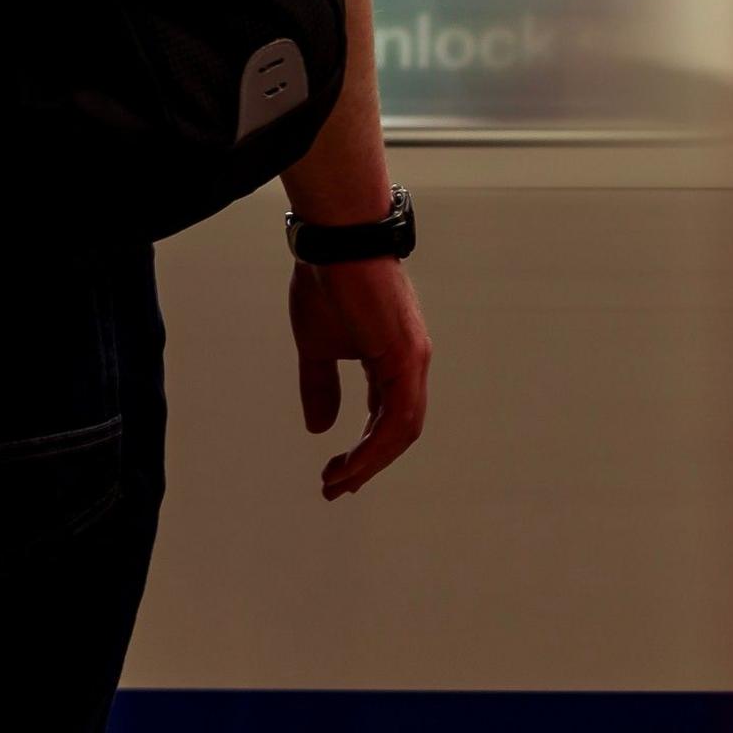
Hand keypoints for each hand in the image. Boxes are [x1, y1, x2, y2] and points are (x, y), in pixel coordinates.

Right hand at [289, 257, 431, 499]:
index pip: (387, 418)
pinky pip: (399, 415)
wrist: (336, 244)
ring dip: (370, 462)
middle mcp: (412, 364)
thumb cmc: (329, 284)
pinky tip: (352, 462)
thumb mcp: (319, 348)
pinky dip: (375, 445)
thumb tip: (319, 427)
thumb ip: (321, 387)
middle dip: (368, 465)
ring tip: (339, 481)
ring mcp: (414, 360)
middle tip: (337, 488)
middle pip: (399, 431)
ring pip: (402, 430)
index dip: (366, 451)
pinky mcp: (408, 355)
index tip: (338, 474)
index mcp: (394, 361)